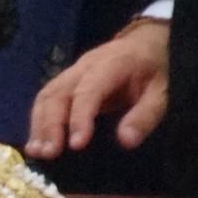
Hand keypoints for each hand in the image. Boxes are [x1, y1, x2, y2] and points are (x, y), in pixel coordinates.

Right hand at [26, 20, 168, 158]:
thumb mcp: (161, 92)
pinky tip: (36, 141)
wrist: (144, 43)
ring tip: (36, 151)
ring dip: (38, 124)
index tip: (76, 145)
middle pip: (58, 93)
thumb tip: (125, 141)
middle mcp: (83, 67)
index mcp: (110, 65)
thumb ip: (144, 116)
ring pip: (46, 96)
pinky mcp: (65, 81)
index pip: (88, 91)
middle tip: (48, 153)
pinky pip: (46, 99)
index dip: (80, 117)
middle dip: (50, 124)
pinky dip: (38, 121)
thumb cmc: (154, 70)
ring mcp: (71, 73)